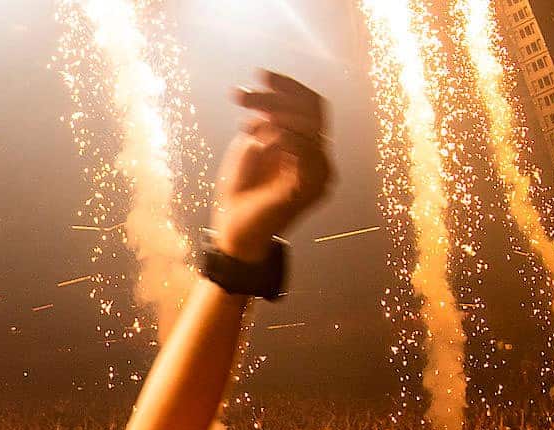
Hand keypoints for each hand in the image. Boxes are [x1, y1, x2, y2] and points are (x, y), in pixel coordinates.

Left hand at [213, 71, 332, 261]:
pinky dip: (283, 139)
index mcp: (308, 145)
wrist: (233, 230)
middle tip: (241, 95)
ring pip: (308, 128)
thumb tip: (269, 99)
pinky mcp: (311, 189)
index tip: (261, 74)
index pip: (311, 104)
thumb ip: (265, 122)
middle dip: (275, 98)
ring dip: (274, 117)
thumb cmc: (240, 190)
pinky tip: (259, 137)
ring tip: (245, 123)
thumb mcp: (250, 146)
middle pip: (311, 111)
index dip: (289, 86)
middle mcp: (319, 157)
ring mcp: (319, 173)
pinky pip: (306, 153)